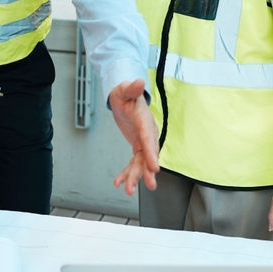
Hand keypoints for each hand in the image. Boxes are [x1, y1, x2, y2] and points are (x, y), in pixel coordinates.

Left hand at [109, 79, 159, 195]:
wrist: (125, 98)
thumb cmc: (125, 94)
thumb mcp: (124, 90)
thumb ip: (131, 88)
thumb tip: (139, 82)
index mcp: (144, 120)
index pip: (149, 138)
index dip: (152, 153)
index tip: (155, 167)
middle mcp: (147, 133)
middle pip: (149, 154)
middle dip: (148, 171)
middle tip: (149, 185)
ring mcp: (143, 141)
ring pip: (141, 163)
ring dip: (135, 177)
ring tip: (128, 190)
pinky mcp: (138, 146)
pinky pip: (134, 163)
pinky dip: (126, 173)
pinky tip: (118, 182)